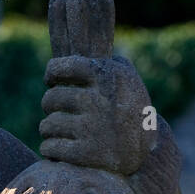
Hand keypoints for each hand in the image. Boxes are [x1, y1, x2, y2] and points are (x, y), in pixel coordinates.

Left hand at [39, 55, 154, 176]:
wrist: (147, 155)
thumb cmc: (130, 112)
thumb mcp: (128, 80)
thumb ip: (107, 62)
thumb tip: (82, 38)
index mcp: (107, 77)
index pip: (62, 67)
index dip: (52, 73)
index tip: (51, 80)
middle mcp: (99, 100)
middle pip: (51, 98)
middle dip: (50, 106)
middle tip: (58, 111)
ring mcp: (91, 128)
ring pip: (47, 125)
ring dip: (48, 129)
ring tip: (58, 131)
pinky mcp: (85, 154)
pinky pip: (49, 147)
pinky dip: (49, 149)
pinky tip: (58, 148)